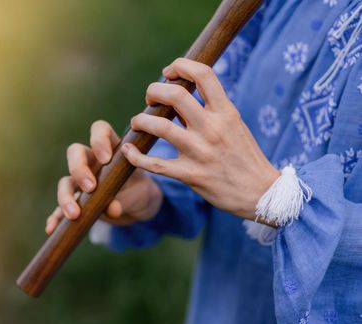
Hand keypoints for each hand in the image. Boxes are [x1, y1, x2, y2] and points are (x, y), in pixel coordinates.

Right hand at [45, 120, 162, 233]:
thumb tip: (112, 208)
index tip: (106, 158)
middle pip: (75, 152)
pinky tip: (52, 228)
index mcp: (109, 149)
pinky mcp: (75, 200)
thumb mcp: (137, 193)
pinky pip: (60, 207)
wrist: (135, 204)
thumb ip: (125, 197)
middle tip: (90, 187)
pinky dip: (56, 217)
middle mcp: (91, 161)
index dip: (99, 140)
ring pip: (65, 181)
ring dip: (66, 196)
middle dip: (79, 169)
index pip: (100, 130)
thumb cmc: (137, 189)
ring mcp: (79, 180)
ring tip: (74, 214)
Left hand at [121, 58, 279, 221]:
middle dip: (154, 91)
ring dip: (141, 121)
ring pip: (160, 127)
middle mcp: (212, 128)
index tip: (169, 72)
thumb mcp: (234, 124)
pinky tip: (128, 150)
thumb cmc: (244, 155)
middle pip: (175, 96)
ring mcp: (200, 152)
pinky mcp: (190, 175)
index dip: (180, 66)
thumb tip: (181, 89)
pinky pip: (155, 164)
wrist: (261, 192)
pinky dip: (136, 156)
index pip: (203, 74)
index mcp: (225, 112)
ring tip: (138, 122)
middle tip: (150, 98)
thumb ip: (210, 108)